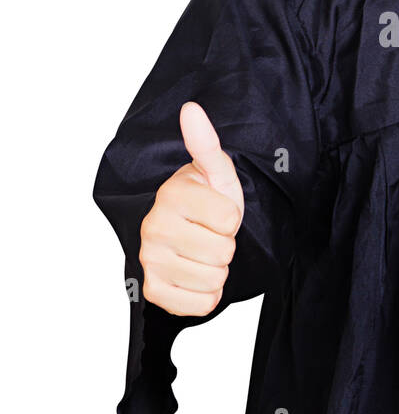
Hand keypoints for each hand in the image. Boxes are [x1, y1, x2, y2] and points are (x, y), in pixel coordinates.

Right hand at [138, 102, 244, 315]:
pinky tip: (196, 275)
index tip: (217, 212)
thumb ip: (205, 143)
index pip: (229, 219)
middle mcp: (154, 227)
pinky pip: (201, 305)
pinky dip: (207, 295)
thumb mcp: (216, 172)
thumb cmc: (207, 201)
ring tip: (204, 253)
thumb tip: (190, 108)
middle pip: (223, 252)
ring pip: (214, 279)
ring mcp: (150, 260)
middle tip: (210, 234)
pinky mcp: (153, 290)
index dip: (232, 217)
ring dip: (218, 270)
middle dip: (225, 245)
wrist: (189, 235)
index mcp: (171, 196)